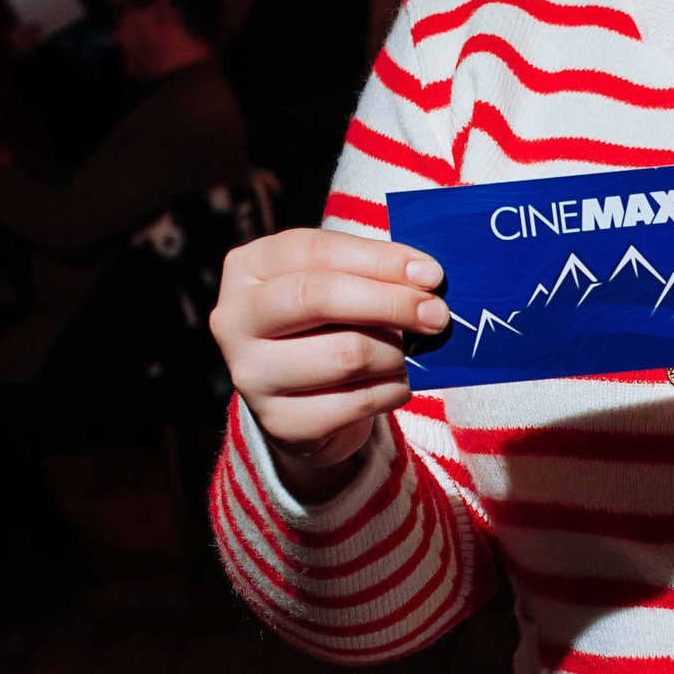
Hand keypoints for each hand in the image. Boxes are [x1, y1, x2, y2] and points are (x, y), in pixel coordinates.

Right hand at [210, 226, 448, 503]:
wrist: (302, 400)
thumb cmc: (327, 325)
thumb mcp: (340, 284)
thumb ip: (374, 272)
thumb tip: (428, 279)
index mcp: (247, 266)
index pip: (316, 251)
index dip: (379, 260)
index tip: (432, 274)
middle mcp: (235, 318)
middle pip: (320, 297)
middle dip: (391, 303)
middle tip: (438, 315)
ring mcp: (251, 373)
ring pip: (346, 354)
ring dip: (395, 354)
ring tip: (407, 353)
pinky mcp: (279, 422)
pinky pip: (357, 401)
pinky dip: (393, 390)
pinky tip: (396, 383)